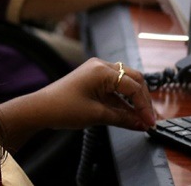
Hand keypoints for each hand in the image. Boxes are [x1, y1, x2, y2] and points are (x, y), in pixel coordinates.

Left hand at [32, 58, 156, 131]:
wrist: (40, 109)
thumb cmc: (63, 108)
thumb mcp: (96, 115)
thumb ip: (123, 118)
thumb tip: (141, 124)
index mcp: (102, 70)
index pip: (133, 86)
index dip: (144, 105)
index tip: (150, 122)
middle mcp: (101, 66)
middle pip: (133, 79)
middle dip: (143, 99)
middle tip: (149, 119)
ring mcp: (97, 71)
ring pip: (125, 83)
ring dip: (133, 100)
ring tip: (141, 118)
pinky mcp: (93, 79)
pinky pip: (114, 88)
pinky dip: (122, 101)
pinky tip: (129, 114)